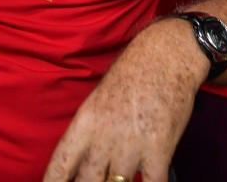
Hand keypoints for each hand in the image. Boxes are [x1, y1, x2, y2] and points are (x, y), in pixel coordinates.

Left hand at [44, 19, 202, 181]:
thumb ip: (90, 132)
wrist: (165, 57)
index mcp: (85, 123)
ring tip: (118, 178)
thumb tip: (84, 161)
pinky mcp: (159, 150)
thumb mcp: (99, 99)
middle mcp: (104, 138)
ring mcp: (131, 146)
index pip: (61, 166)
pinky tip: (148, 180)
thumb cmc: (132, 74)